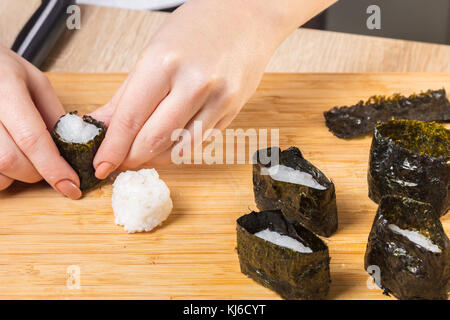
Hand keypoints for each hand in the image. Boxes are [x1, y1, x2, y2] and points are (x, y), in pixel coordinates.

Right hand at [0, 46, 80, 198]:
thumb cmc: (3, 69)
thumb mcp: (36, 82)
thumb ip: (53, 115)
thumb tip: (71, 150)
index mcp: (6, 88)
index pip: (32, 138)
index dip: (53, 168)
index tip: (71, 186)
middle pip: (9, 160)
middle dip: (36, 173)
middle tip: (47, 167)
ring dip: (14, 176)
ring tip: (23, 158)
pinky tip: (6, 158)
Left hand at [91, 0, 291, 176]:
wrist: (247, 17)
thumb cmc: (198, 26)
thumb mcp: (153, 51)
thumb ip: (126, 94)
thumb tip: (102, 124)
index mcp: (165, 62)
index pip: (130, 118)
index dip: (112, 148)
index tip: (101, 165)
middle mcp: (195, 83)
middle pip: (153, 139)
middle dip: (130, 157)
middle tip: (119, 162)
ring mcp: (218, 99)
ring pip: (179, 149)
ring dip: (155, 158)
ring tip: (143, 153)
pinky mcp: (233, 111)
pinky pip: (200, 143)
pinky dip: (179, 149)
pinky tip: (168, 144)